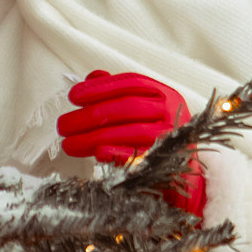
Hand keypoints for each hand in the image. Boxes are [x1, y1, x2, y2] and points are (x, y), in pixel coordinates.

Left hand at [56, 70, 206, 217]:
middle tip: (64, 124)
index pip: (131, 84)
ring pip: (130, 131)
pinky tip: (96, 154)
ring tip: (69, 143)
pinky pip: (140, 156)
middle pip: (127, 107)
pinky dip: (117, 154)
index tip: (73, 96)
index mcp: (166, 95)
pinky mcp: (169, 163)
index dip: (100, 88)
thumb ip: (119, 92)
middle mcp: (172, 113)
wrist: (187, 174)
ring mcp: (172, 138)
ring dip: (94, 137)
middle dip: (90, 115)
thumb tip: (91, 77)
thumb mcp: (144, 110)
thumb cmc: (160, 137)